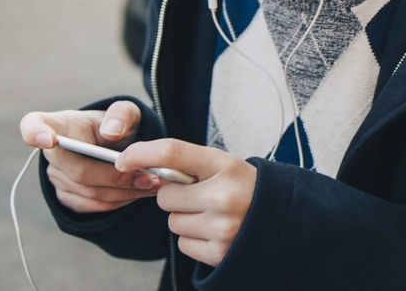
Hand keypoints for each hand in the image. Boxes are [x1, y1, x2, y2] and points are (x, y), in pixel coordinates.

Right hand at [19, 101, 162, 213]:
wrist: (116, 146)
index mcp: (57, 123)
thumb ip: (121, 115)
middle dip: (116, 177)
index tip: (48, 139)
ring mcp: (56, 178)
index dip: (35, 133)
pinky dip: (119, 201)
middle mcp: (50, 153)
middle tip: (149, 177)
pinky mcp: (67, 198)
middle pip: (78, 171)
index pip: (32, 125)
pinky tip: (139, 193)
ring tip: (153, 184)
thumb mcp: (125, 111)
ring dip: (123, 192)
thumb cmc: (116, 125)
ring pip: (89, 193)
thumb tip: (111, 132)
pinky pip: (93, 206)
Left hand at [117, 138, 257, 266]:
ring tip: (212, 214)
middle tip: (200, 195)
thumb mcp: (224, 165)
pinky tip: (214, 231)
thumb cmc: (245, 187)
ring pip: (172, 223)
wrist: (282, 219)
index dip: (142, 153)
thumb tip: (144, 169)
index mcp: (225, 166)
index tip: (123, 159)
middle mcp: (223, 196)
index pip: (173, 152)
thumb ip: (189, 164)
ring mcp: (222, 227)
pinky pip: (183, 244)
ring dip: (185, 219)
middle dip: (175, 197)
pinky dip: (194, 239)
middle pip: (166, 196)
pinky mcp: (218, 252)